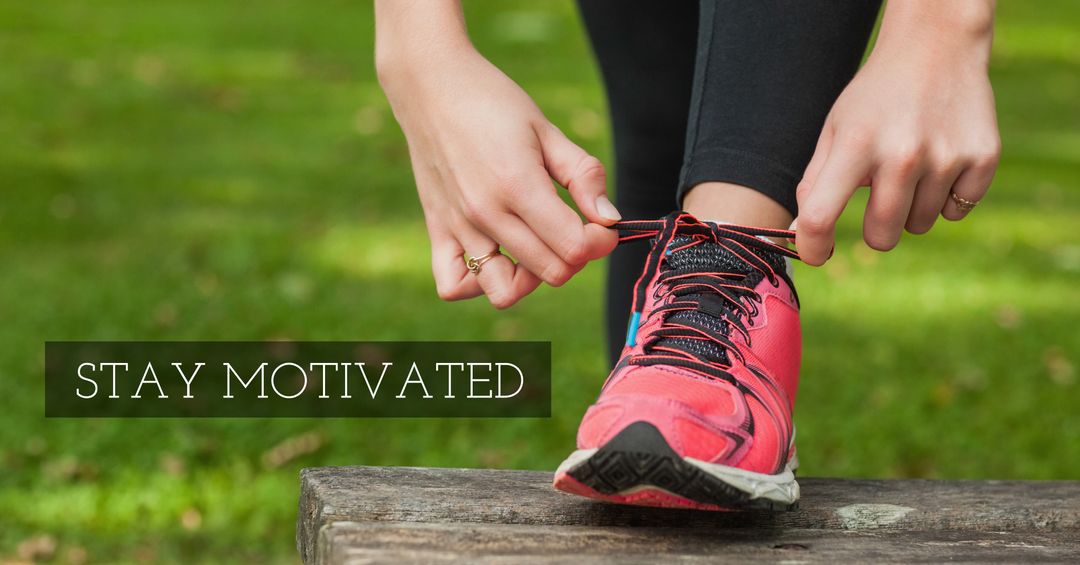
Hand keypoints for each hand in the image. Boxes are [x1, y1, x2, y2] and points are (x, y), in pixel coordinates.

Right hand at [376, 6, 618, 307]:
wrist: (429, 85)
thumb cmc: (493, 102)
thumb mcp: (546, 130)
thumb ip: (583, 176)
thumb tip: (610, 219)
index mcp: (518, 185)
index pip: (573, 248)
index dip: (599, 241)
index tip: (601, 224)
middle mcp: (486, 214)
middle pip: (549, 272)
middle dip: (575, 256)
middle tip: (574, 227)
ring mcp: (458, 227)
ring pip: (505, 290)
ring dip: (531, 277)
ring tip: (536, 246)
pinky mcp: (437, 230)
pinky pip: (453, 285)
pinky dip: (477, 285)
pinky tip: (496, 258)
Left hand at [795, 2, 1000, 265]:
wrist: (936, 48)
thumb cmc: (875, 98)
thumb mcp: (835, 130)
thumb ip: (814, 184)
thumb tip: (799, 235)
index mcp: (854, 145)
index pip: (820, 216)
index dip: (813, 247)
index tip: (817, 254)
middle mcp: (902, 154)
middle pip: (882, 236)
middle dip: (876, 226)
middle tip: (880, 193)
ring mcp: (946, 157)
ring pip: (920, 225)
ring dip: (912, 206)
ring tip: (913, 164)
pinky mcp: (983, 158)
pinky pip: (956, 211)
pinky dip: (947, 196)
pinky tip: (942, 160)